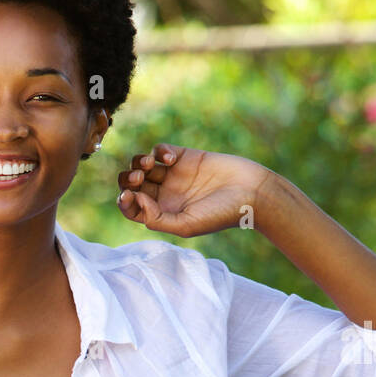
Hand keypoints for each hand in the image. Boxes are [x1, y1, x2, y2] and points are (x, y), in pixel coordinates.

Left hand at [116, 144, 273, 236]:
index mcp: (162, 214)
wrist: (251, 192)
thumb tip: (136, 200)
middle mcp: (164, 195)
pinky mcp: (184, 156)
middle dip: (128, 180)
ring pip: (141, 165)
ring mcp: (173, 175)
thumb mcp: (186, 226)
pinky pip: (160, 150)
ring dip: (138, 163)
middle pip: (131, 185)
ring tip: (150, 166)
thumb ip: (157, 219)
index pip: (132, 208)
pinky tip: (173, 159)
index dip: (124, 201)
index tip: (130, 196)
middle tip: (139, 179)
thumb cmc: (221, 214)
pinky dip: (160, 151)